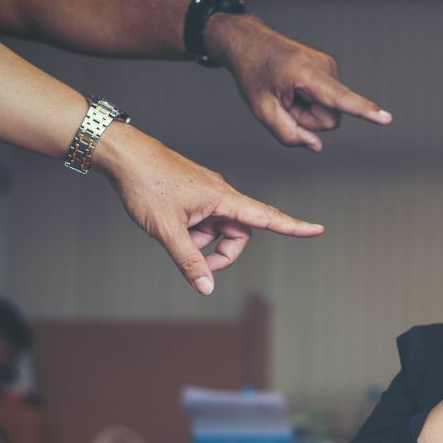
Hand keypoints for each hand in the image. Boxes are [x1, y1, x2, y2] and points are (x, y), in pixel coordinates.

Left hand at [96, 124, 324, 293]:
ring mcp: (208, 193)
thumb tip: (207, 288)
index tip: (317, 230)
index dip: (293, 226)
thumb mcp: (166, 229)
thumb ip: (189, 261)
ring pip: (218, 228)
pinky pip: (204, 219)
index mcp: (223, 198)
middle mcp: (221, 194)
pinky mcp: (195, 193)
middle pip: (238, 233)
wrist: (124, 155)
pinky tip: (169, 223)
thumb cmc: (146, 185)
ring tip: (173, 234)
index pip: (267, 217)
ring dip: (202, 241)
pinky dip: (192, 230)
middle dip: (222, 253)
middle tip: (195, 263)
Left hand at [207, 17, 391, 151]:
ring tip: (288, 93)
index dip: (364, 111)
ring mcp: (330, 66)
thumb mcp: (262, 110)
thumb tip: (317, 146)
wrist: (249, 43)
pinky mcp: (331, 70)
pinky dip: (311, 101)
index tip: (386, 119)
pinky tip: (295, 88)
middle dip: (308, 120)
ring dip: (308, 110)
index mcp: (305, 74)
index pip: (340, 99)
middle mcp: (325, 67)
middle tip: (284, 103)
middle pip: (331, 118)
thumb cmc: (253, 75)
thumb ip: (288, 133)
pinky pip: (329, 101)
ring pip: (331, 110)